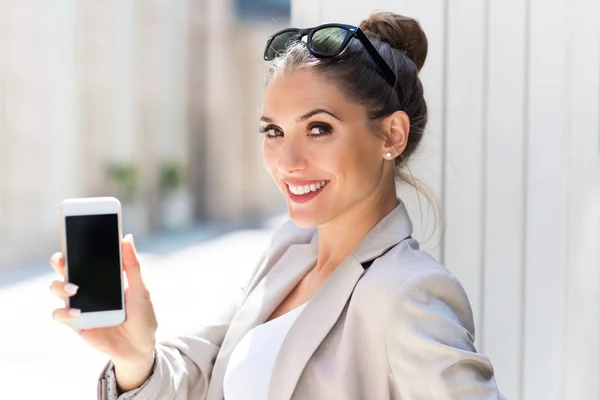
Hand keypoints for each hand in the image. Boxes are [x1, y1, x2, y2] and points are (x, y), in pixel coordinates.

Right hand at [50, 234, 157, 390]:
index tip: (76, 230)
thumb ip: (132, 266)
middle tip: (62, 257)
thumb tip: (126, 237)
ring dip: (60, 285)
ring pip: (57, 288)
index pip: (88, 255)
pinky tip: (78, 311)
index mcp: (104, 275)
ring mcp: (80, 303)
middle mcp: (88, 287)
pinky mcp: (76, 322)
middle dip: (61, 260)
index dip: (79, 243)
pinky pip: (60, 314)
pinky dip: (65, 311)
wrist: (140, 347)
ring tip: (74, 288)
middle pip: (67, 268)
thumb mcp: (142, 289)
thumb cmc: (143, 316)